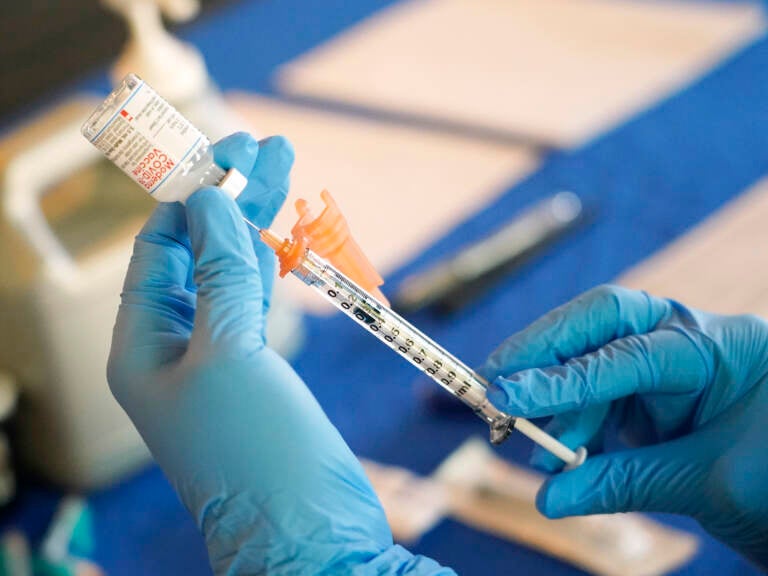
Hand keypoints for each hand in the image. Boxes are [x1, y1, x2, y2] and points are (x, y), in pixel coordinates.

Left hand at [107, 133, 450, 574]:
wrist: (311, 533)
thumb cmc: (257, 453)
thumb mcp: (230, 353)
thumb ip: (221, 272)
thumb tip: (208, 198)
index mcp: (144, 349)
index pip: (161, 251)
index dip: (191, 199)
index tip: (227, 153)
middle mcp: (176, 351)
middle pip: (199, 254)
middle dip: (229, 200)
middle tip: (264, 145)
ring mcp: (221, 361)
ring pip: (234, 273)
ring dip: (257, 222)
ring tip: (283, 167)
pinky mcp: (263, 372)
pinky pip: (260, 303)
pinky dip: (274, 263)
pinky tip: (286, 231)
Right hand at [480, 285, 767, 567]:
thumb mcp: (709, 484)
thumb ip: (625, 484)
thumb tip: (548, 499)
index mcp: (719, 347)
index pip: (629, 352)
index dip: (563, 377)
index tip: (507, 395)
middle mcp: (687, 339)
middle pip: (601, 323)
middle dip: (544, 352)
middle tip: (495, 383)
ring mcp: (667, 363)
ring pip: (592, 359)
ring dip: (554, 399)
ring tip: (527, 439)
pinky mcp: (651, 392)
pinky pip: (599, 394)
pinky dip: (572, 419)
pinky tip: (557, 450)